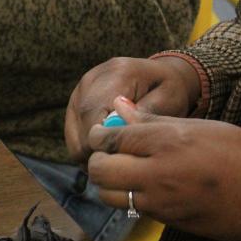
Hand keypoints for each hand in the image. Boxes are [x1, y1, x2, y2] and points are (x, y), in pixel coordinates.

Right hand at [65, 56, 200, 163]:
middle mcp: (92, 79)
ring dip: (87, 151)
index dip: (98, 141)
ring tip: (111, 160)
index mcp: (116, 73)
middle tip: (114, 167)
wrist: (159, 74)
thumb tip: (122, 131)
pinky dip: (84, 146)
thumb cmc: (168, 88)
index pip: (92, 112)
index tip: (115, 159)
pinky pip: (72, 132)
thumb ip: (146, 113)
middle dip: (92, 151)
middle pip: (78, 124)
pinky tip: (105, 152)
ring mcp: (80, 90)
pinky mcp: (75, 101)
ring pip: (72, 132)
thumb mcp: (168, 98)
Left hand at [86, 96, 240, 240]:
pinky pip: (134, 209)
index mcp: (165, 143)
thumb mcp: (197, 127)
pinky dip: (131, 197)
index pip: (108, 139)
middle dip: (97, 161)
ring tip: (125, 171)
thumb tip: (119, 104)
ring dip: (109, 183)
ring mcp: (161, 202)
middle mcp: (157, 174)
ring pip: (109, 196)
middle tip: (108, 153)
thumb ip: (151, 120)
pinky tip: (149, 185)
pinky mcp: (167, 222)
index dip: (98, 135)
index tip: (100, 133)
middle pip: (99, 170)